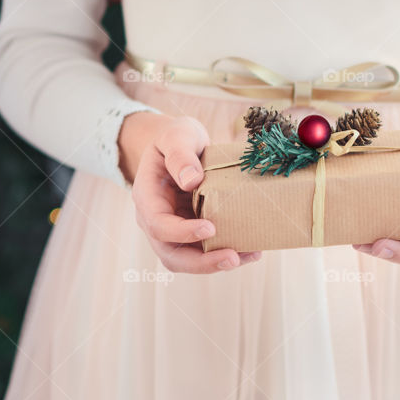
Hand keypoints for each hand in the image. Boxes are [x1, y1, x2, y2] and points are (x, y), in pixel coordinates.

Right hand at [120, 111, 261, 273]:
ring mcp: (174, 230)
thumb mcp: (177, 135)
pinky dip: (226, 255)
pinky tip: (251, 251)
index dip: (182, 232)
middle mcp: (156, 220)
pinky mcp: (192, 234)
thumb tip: (191, 180)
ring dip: (217, 264)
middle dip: (201, 263)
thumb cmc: (176, 138)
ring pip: (188, 260)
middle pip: (171, 254)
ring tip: (249, 256)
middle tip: (233, 258)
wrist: (179, 146)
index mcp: (147, 197)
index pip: (158, 224)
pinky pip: (205, 252)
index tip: (210, 228)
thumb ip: (180, 154)